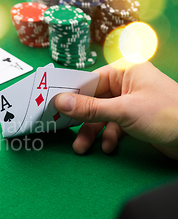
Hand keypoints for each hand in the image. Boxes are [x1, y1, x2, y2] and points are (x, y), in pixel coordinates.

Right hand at [55, 61, 177, 159]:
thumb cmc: (167, 115)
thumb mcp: (123, 111)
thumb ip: (89, 108)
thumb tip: (59, 101)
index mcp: (125, 71)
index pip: (88, 80)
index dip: (70, 95)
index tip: (51, 107)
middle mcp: (126, 84)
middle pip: (92, 100)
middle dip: (81, 119)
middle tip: (63, 130)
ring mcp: (131, 102)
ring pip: (100, 116)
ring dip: (91, 132)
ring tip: (83, 148)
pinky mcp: (135, 119)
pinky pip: (112, 125)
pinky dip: (108, 136)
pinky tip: (108, 147)